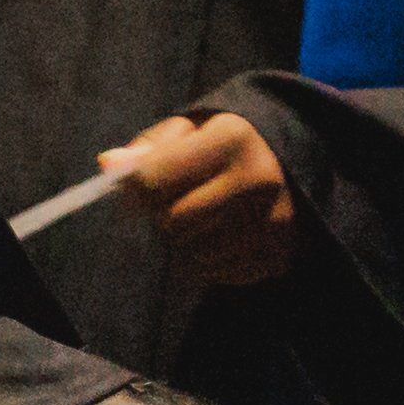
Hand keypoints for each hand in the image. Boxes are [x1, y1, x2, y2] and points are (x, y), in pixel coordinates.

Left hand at [101, 107, 298, 291]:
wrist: (294, 164)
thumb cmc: (226, 145)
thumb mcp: (189, 131)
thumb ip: (147, 149)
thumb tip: (108, 166)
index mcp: (231, 140)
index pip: (151, 181)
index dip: (135, 189)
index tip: (139, 187)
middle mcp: (257, 181)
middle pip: (171, 223)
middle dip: (162, 217)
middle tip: (176, 203)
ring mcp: (272, 222)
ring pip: (192, 254)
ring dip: (186, 241)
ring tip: (203, 218)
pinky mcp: (279, 255)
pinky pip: (217, 273)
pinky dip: (210, 260)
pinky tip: (224, 235)